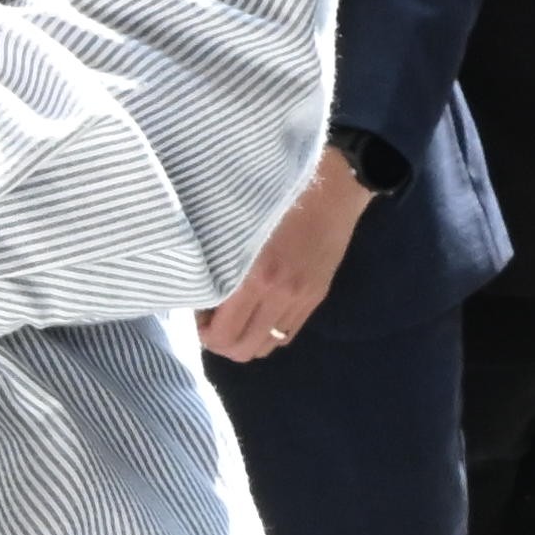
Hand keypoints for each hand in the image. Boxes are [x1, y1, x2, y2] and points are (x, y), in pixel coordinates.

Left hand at [203, 152, 368, 365]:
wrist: (334, 184)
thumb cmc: (277, 195)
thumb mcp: (237, 225)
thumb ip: (218, 263)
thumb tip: (202, 295)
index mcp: (254, 277)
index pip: (222, 336)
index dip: (204, 332)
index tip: (200, 310)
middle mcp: (278, 296)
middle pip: (243, 349)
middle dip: (223, 340)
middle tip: (215, 316)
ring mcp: (301, 299)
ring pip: (266, 345)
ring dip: (247, 336)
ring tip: (240, 311)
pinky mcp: (317, 296)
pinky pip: (288, 333)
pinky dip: (269, 330)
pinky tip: (263, 307)